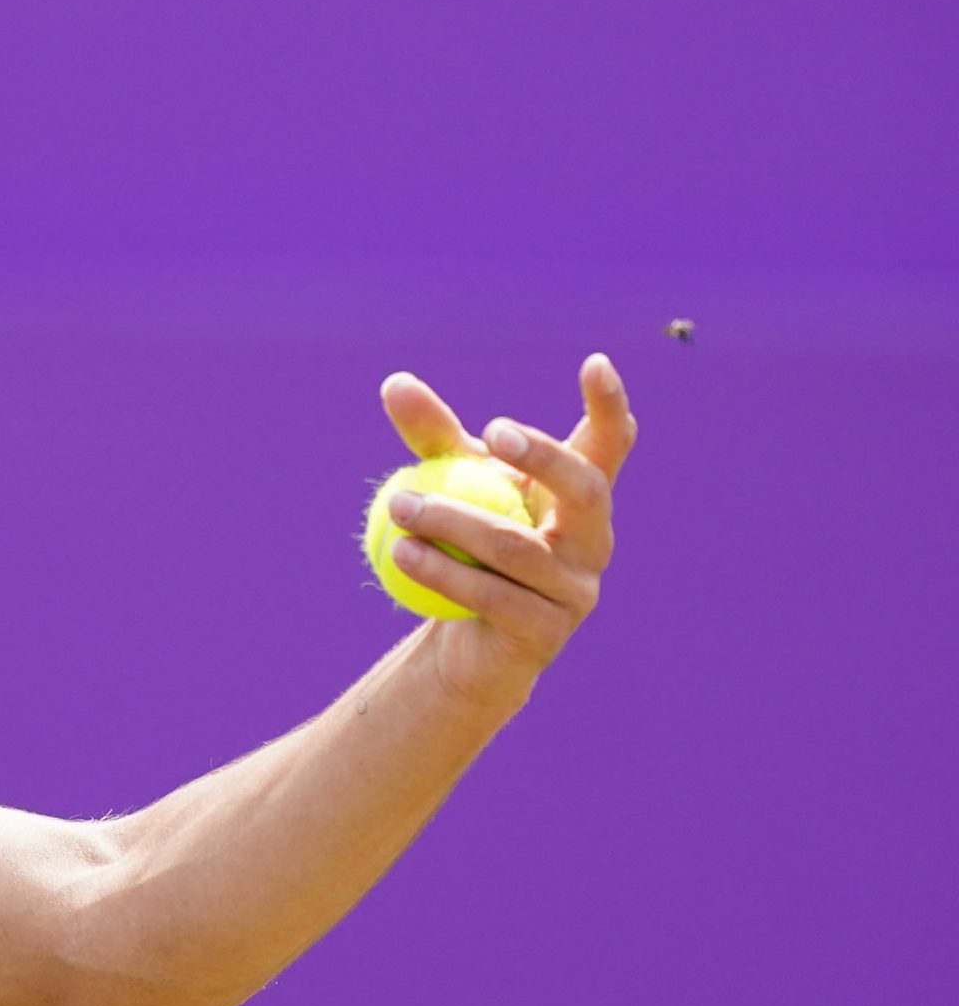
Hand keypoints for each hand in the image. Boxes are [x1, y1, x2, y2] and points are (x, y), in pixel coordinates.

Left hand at [378, 353, 637, 711]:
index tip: (596, 362)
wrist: (462, 642)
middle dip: (544, 456)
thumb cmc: (466, 547)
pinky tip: (400, 553)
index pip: (609, 446)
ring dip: (453, 522)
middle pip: (586, 489)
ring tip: (398, 506)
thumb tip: (394, 383)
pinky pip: (491, 595)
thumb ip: (431, 437)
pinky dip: (442, 572)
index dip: (611, 406)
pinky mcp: (546, 632)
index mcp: (580, 497)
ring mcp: (577, 589)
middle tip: (490, 433)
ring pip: (519, 547)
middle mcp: (593, 539)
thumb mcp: (450, 484)